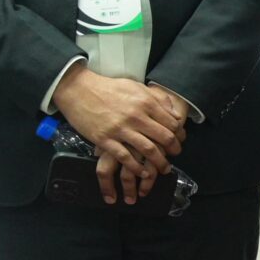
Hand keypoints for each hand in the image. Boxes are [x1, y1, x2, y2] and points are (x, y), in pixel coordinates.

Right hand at [55, 65, 185, 205]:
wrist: (78, 89)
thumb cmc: (108, 88)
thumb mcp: (136, 87)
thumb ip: (156, 99)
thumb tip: (174, 113)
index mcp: (145, 102)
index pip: (171, 123)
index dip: (179, 134)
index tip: (181, 140)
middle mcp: (136, 116)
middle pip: (164, 137)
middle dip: (174, 149)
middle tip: (176, 154)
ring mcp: (120, 129)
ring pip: (148, 150)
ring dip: (159, 162)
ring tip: (165, 168)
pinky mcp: (105, 139)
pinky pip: (125, 157)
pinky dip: (137, 167)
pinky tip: (143, 172)